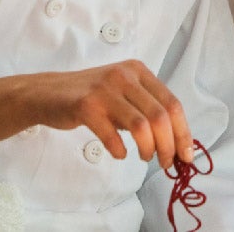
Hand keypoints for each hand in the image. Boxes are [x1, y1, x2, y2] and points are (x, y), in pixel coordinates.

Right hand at [24, 60, 192, 168]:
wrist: (48, 93)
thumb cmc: (91, 97)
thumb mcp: (123, 94)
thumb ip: (145, 110)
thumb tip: (175, 142)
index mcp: (138, 71)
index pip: (172, 103)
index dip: (183, 132)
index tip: (186, 155)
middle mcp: (124, 75)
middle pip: (160, 116)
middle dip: (168, 145)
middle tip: (166, 163)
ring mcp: (105, 89)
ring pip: (141, 125)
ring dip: (148, 148)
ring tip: (144, 158)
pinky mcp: (86, 106)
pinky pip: (112, 135)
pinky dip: (120, 150)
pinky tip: (120, 153)